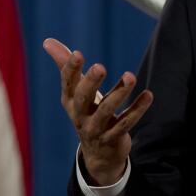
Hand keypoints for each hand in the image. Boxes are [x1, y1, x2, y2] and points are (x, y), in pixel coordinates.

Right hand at [43, 38, 153, 185]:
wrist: (97, 153)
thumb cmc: (86, 111)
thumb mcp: (75, 91)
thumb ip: (66, 66)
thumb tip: (47, 41)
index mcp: (70, 101)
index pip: (68, 83)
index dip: (71, 69)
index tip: (78, 53)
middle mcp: (80, 115)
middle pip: (84, 98)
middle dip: (91, 83)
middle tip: (100, 66)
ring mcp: (96, 128)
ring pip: (107, 111)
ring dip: (119, 93)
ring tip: (131, 76)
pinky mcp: (113, 138)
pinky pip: (126, 123)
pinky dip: (137, 109)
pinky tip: (148, 94)